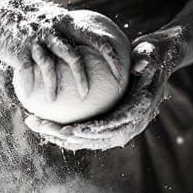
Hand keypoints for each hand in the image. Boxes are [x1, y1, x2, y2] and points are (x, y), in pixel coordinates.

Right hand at [0, 0, 124, 102]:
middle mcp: (54, 30)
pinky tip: (34, 99)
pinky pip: (30, 72)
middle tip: (92, 96)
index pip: (96, 38)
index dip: (112, 56)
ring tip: (62, 101)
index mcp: (67, 23)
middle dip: (86, 78)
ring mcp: (36, 40)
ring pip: (53, 66)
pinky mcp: (20, 49)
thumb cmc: (27, 18)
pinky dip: (34, 87)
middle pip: (75, 56)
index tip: (123, 73)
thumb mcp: (50, 19)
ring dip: (60, 87)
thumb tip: (85, 55)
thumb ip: (66, 34)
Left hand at [24, 27, 183, 150]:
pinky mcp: (110, 125)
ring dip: (60, 135)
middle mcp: (131, 125)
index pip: (117, 124)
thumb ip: (144, 59)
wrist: (156, 63)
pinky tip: (43, 121)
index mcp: (140, 110)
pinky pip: (85, 132)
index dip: (96, 130)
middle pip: (96, 137)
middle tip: (43, 127)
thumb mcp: (150, 53)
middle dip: (68, 135)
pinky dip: (65, 129)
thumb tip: (138, 63)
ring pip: (87, 139)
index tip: (74, 129)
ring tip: (35, 124)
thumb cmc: (151, 54)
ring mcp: (120, 127)